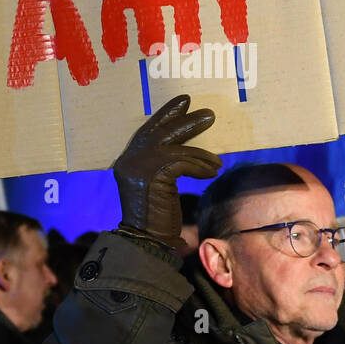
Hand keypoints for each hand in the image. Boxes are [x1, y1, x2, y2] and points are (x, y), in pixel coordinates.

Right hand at [112, 95, 221, 249]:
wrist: (145, 240)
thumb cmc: (154, 217)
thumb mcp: (154, 185)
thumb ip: (160, 165)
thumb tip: (184, 147)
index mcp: (127, 161)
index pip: (147, 131)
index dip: (165, 115)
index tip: (183, 103)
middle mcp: (129, 160)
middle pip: (161, 133)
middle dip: (184, 121)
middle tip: (206, 112)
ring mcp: (139, 166)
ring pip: (176, 148)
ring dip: (201, 152)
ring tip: (218, 159)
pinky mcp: (154, 175)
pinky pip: (184, 162)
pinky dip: (201, 167)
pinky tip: (213, 172)